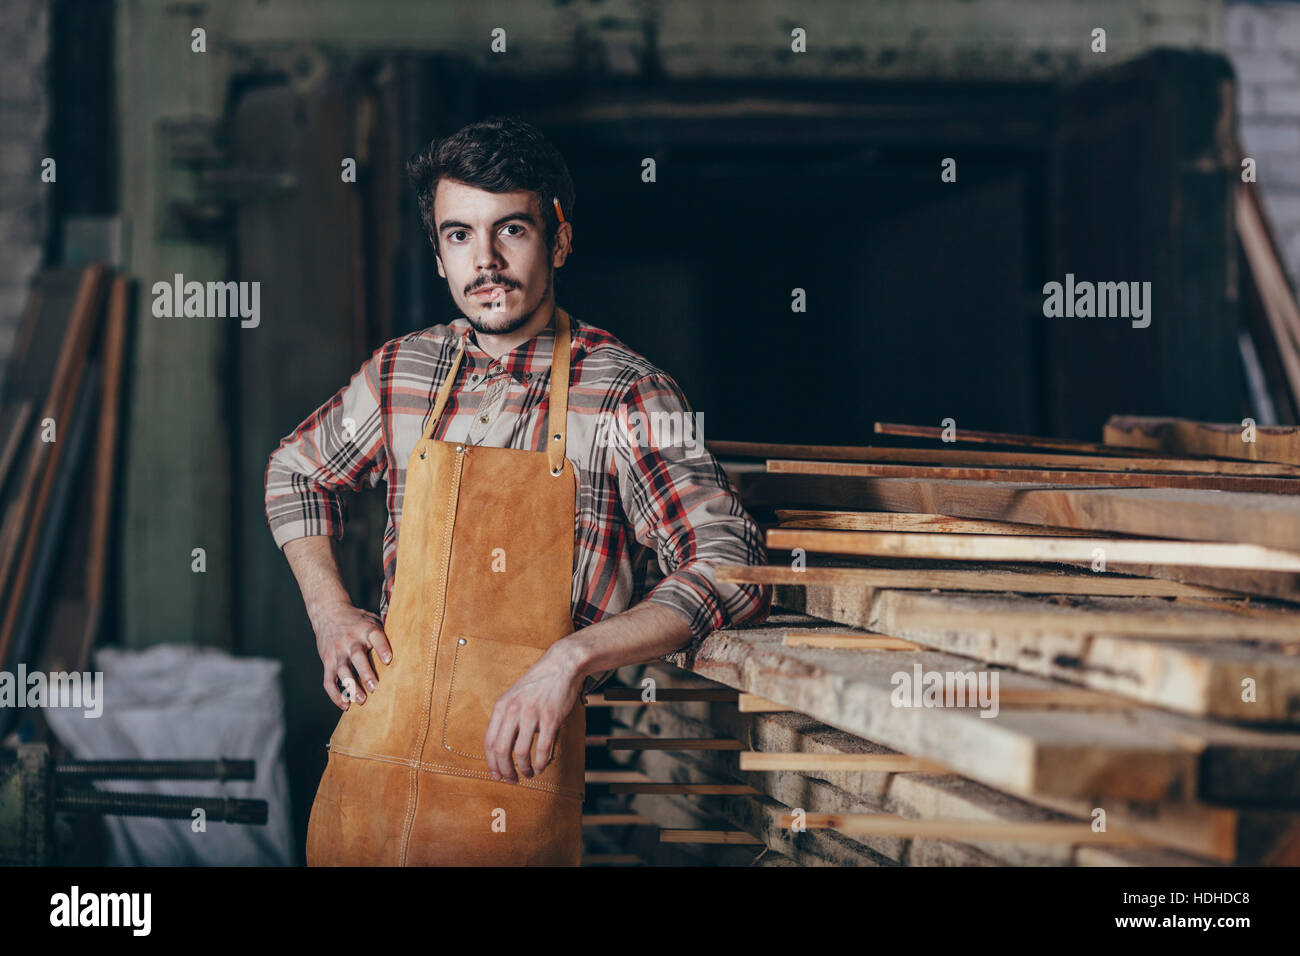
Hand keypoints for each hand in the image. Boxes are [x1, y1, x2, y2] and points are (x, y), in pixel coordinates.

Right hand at [311, 602, 392, 710]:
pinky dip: (335, 694)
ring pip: (342, 671)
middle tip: (375, 688)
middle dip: (366, 673)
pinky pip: (328, 680)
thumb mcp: (372, 619)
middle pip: (357, 657)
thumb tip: (410, 646)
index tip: (389, 660)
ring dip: (351, 686)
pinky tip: (345, 705)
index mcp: (365, 629)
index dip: (382, 647)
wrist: (329, 612)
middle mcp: (350, 640)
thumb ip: (385, 633)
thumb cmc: (357, 620)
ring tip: (361, 700)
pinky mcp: (327, 661)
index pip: (375, 636)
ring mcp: (337, 651)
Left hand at [483, 642, 583, 782]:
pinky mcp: (550, 718)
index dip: (491, 762)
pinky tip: (541, 767)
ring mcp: (532, 714)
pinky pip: (543, 748)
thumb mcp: (515, 696)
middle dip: (505, 770)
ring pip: (520, 752)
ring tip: (528, 774)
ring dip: (523, 769)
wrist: (562, 665)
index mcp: (502, 706)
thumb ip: (507, 716)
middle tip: (511, 779)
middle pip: (501, 750)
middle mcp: (513, 710)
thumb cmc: (539, 682)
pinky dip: (541, 762)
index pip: (489, 741)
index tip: (496, 774)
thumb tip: (503, 745)